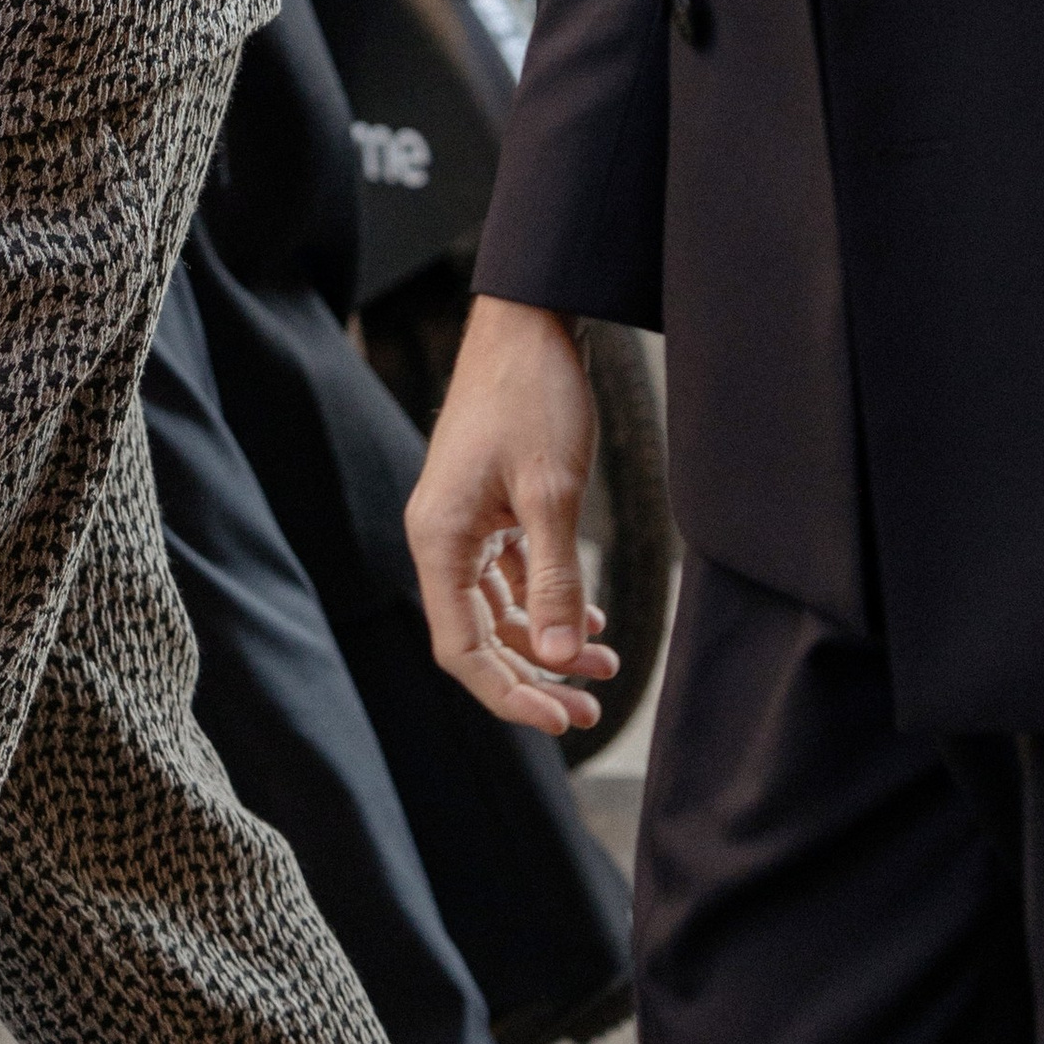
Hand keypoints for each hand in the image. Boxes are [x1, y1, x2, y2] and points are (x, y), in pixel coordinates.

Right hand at [405, 296, 621, 734]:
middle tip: (589, 711)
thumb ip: (553, 582)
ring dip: (544, 642)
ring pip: (497, 609)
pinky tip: (589, 618)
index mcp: (438, 538)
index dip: (508, 694)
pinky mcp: (487, 508)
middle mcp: (441, 537)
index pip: (461, 648)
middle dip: (532, 677)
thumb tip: (556, 662)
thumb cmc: (533, 398)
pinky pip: (509, 576)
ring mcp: (463, 522)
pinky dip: (545, 602)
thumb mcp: (552, 495)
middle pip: (478, 637)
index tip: (561, 720)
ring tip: (605, 665)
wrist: (530, 323)